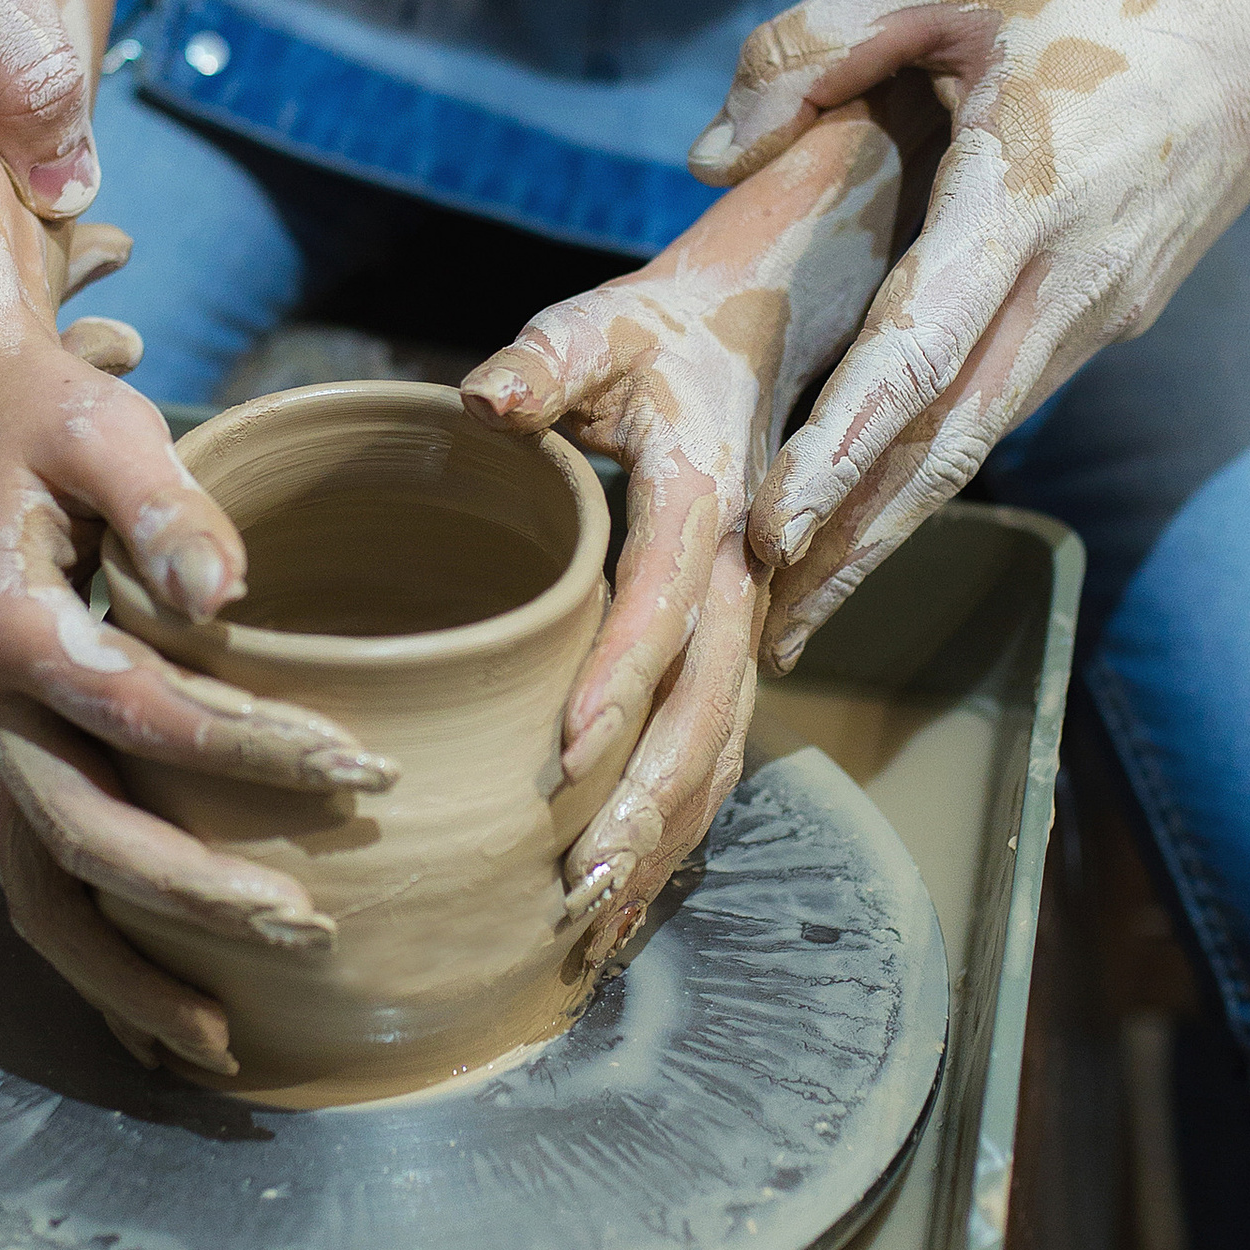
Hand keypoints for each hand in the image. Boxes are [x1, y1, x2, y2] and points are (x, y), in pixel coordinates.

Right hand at [0, 62, 394, 1076]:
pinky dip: (104, 959)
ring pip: (43, 894)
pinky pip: (45, 887)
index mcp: (3, 624)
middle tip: (312, 926)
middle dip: (195, 897)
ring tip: (230, 1040)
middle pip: (82, 838)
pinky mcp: (11, 763)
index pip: (141, 710)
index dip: (254, 747)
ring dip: (130, 974)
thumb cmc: (48, 416)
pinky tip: (181, 1012)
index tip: (367, 765)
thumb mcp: (102, 425)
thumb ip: (164, 504)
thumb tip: (225, 593)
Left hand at [461, 110, 909, 964]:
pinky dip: (679, 828)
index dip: (618, 679)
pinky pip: (721, 750)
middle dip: (645, 805)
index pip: (664, 599)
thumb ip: (542, 361)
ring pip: (723, 751)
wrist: (765, 330)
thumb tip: (483, 401)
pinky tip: (629, 894)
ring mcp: (753, 618)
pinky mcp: (741, 646)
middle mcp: (747, 571)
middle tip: (576, 886)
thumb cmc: (662, 331)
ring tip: (595, 924)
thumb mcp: (601, 326)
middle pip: (706, 709)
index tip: (561, 757)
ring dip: (664, 840)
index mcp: (709, 494)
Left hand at [690, 0, 1249, 657]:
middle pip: (950, 445)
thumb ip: (814, 50)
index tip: (770, 533)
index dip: (839, 454)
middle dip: (857, 545)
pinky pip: (1016, 392)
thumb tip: (705, 155)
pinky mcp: (1121, 304)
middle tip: (768, 636)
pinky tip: (884, 493)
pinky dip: (944, 453)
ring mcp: (1108, 305)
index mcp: (1026, 201)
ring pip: (985, 433)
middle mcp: (1074, 282)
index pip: (916, 359)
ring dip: (898, 516)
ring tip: (806, 596)